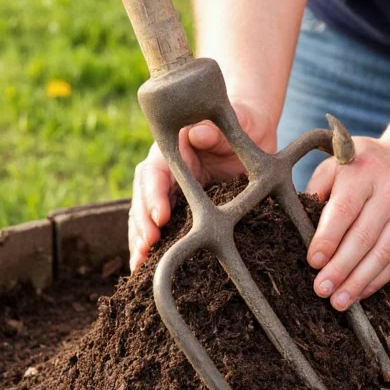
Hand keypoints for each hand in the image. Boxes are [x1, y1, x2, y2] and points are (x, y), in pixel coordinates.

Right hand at [128, 101, 275, 270]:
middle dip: (142, 225)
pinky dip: (152, 248)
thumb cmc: (243, 123)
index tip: (161, 217)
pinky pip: (160, 228)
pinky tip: (145, 268)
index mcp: (171, 150)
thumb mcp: (236, 121)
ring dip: (140, 240)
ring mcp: (170, 192)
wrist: (250, 133)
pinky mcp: (180, 208)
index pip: (154, 173)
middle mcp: (165, 172)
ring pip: (146, 217)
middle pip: (143, 199)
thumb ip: (217, 129)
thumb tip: (199, 133)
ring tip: (139, 264)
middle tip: (145, 248)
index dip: (154, 196)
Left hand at [306, 137, 389, 310]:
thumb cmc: (361, 168)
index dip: (328, 239)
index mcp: (364, 171)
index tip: (313, 262)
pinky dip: (376, 280)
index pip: (344, 210)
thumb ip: (317, 192)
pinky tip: (359, 293)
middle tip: (321, 289)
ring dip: (358, 282)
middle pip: (363, 237)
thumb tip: (300, 230)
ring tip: (338, 301)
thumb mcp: (335, 165)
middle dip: (340, 268)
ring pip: (381, 254)